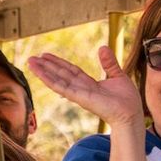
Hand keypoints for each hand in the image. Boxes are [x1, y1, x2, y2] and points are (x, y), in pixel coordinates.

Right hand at [27, 46, 142, 127]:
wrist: (130, 114)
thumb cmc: (126, 100)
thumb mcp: (117, 75)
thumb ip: (109, 62)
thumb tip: (102, 47)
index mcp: (89, 84)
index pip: (70, 71)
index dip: (58, 62)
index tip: (46, 55)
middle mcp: (81, 89)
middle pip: (60, 74)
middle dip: (46, 66)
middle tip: (32, 58)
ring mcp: (78, 94)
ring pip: (57, 80)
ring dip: (43, 71)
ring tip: (31, 62)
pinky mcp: (79, 98)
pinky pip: (61, 87)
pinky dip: (50, 80)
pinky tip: (40, 74)